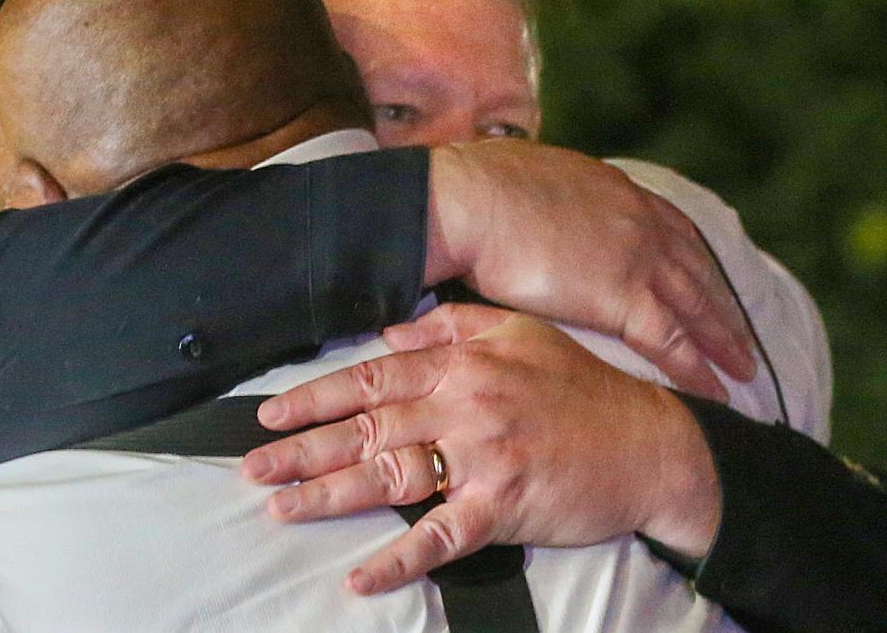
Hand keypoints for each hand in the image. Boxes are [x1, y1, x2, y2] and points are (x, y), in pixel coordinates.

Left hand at [243, 304, 720, 594]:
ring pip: (390, 476)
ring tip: (282, 509)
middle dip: (305, 448)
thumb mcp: (520, 332)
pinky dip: (399, 560)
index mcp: (462, 363)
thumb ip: (454, 324)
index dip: (318, 395)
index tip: (273, 414)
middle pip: (369, 427)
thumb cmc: (582, 387)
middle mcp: (464, 405)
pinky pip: (441, 536)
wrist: (649, 443)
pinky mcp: (504, 506)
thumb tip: (393, 330)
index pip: (373, 377)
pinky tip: (361, 577)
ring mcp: (482, 457)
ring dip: (331, 495)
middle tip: (253, 467)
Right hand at [424, 140, 755, 399]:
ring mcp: (636, 258)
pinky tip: (718, 391)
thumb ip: (547, 194)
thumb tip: (528, 200)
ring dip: (724, 339)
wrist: (472, 201)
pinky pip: (671, 341)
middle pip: (695, 268)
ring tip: (744, 367)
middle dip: (721, 301)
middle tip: (741, 330)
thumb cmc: (480, 186)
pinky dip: (697, 369)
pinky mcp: (621, 297)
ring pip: (695, 306)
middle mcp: (638, 221)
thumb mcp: (529, 175)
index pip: (670, 227)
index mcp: (616, 190)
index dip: (692, 257)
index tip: (708, 277)